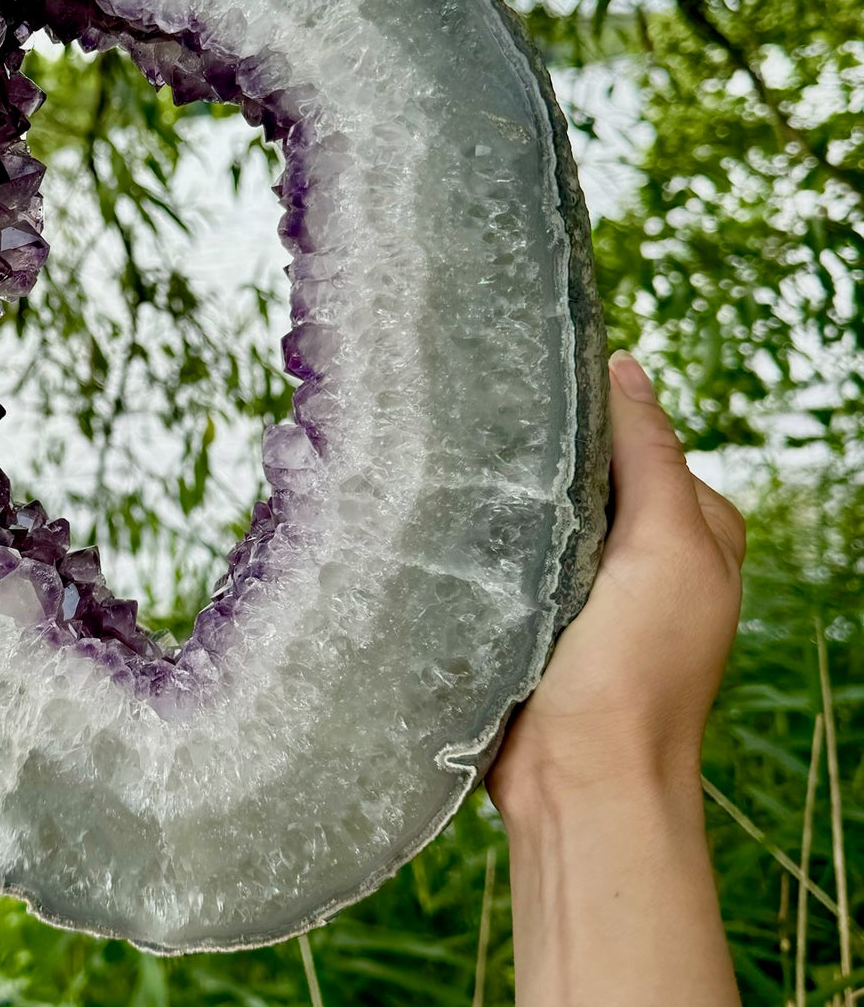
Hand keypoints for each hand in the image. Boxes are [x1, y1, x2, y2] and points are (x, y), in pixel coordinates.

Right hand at [488, 350, 746, 819]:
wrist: (578, 781)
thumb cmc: (638, 669)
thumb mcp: (667, 547)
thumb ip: (651, 454)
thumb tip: (624, 365)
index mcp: (693, 526)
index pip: (637, 434)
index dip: (587, 408)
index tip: (528, 381)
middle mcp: (644, 549)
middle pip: (585, 467)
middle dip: (540, 448)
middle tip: (482, 425)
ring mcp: (585, 581)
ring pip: (540, 504)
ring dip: (505, 490)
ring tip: (457, 466)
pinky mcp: (533, 608)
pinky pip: (508, 547)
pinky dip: (485, 532)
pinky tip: (452, 516)